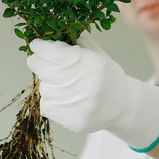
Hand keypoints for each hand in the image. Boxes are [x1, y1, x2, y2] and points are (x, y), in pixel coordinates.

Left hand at [27, 35, 158, 150]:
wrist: (122, 105)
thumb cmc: (105, 75)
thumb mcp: (96, 53)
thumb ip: (74, 44)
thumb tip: (48, 37)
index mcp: (89, 62)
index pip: (54, 52)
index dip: (40, 47)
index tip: (35, 45)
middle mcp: (84, 83)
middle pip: (44, 70)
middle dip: (36, 62)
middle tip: (35, 59)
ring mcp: (78, 103)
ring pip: (44, 89)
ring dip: (47, 83)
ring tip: (60, 83)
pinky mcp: (74, 120)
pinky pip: (46, 106)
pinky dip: (50, 100)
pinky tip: (62, 98)